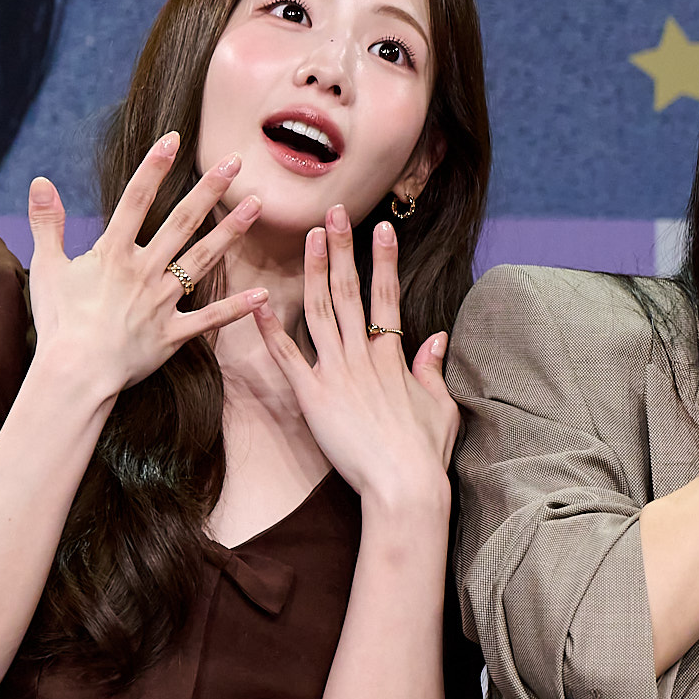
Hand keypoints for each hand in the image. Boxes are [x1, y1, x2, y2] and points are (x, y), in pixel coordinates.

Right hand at [24, 132, 267, 405]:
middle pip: (182, 222)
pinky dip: (236, 309)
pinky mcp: (172, 334)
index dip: (154, 167)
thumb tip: (39, 181)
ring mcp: (162, 302)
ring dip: (232, 231)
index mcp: (112, 253)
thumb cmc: (57, 323)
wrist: (73, 374)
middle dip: (209, 189)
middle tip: (235, 160)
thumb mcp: (46, 268)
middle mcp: (143, 271)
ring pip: (203, 260)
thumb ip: (46, 223)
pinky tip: (263, 293)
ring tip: (257, 205)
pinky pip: (209, 319)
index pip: (135, 200)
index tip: (175, 139)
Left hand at [257, 205, 455, 517]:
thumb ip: (433, 370)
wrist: (403, 485)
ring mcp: (336, 373)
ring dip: (312, 271)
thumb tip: (438, 339)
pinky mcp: (312, 396)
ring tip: (308, 236)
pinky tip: (257, 301)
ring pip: (320, 311)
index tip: (381, 228)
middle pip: (350, 291)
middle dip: (342, 249)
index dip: (384, 260)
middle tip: (335, 212)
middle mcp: (363, 355)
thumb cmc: (424, 453)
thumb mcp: (441, 407)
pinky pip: (287, 356)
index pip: (387, 296)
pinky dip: (270, 328)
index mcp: (393, 357)